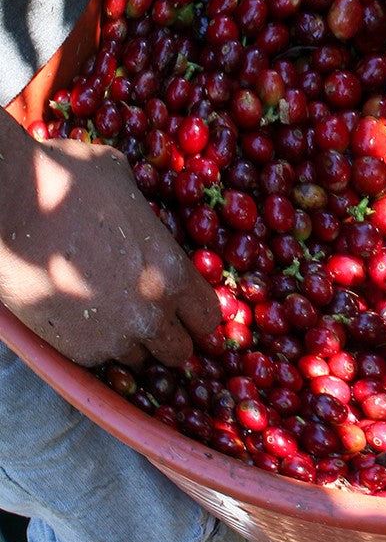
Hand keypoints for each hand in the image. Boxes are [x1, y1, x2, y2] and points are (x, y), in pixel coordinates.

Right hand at [0, 117, 219, 368]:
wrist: (7, 206)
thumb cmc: (65, 180)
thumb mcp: (121, 180)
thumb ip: (141, 207)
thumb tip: (137, 205)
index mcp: (172, 272)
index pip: (209, 316)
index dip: (196, 312)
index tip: (184, 307)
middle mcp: (151, 313)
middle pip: (179, 351)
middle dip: (169, 336)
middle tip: (150, 317)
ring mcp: (113, 338)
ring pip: (138, 359)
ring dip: (131, 343)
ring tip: (110, 315)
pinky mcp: (75, 352)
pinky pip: (99, 361)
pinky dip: (95, 346)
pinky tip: (81, 318)